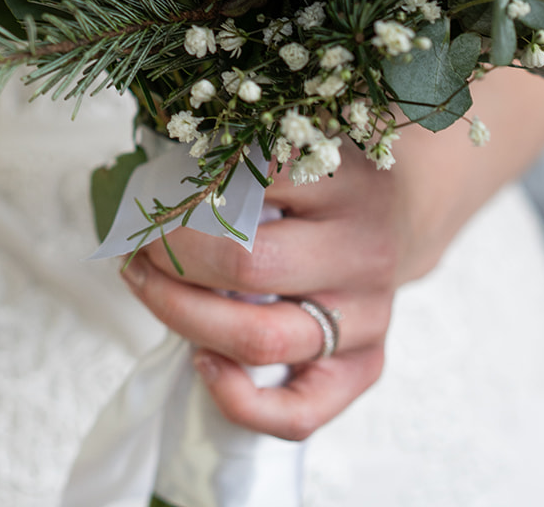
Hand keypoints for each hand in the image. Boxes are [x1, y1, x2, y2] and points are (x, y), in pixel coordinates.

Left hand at [122, 66, 543, 440]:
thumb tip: (151, 160)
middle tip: (137, 242)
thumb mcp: (302, 131)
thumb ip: (244, 141)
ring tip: (146, 286)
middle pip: (247, 265)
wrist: (406, 208)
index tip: (147, 193)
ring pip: (261, 339)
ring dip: (182, 317)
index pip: (252, 184)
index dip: (183, 192)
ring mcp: (368, 312)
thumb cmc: (328, 168)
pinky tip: (203, 364)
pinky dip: (240, 401)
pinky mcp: (368, 362)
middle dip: (171, 256)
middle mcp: (364, 245)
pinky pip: (302, 412)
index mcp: (347, 176)